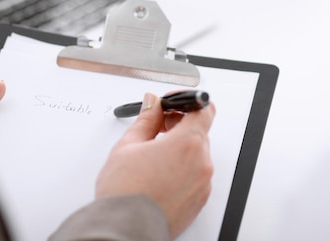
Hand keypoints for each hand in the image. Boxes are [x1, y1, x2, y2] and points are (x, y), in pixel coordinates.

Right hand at [96, 92, 215, 238]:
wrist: (125, 230)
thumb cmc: (125, 193)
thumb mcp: (128, 145)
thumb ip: (146, 119)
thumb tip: (153, 103)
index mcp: (187, 143)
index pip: (204, 108)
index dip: (188, 101)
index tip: (173, 103)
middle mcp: (201, 162)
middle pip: (199, 130)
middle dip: (179, 125)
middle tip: (157, 128)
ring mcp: (203, 183)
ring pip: (197, 153)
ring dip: (180, 148)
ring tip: (153, 155)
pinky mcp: (200, 199)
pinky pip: (196, 174)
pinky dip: (182, 168)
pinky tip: (160, 173)